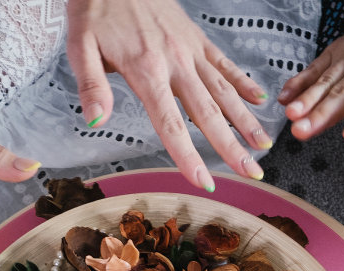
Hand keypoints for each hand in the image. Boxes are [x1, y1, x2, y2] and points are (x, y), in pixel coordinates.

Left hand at [67, 0, 275, 188]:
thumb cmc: (95, 8)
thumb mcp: (80, 45)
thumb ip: (91, 85)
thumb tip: (95, 121)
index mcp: (146, 70)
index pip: (171, 124)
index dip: (188, 156)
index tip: (205, 181)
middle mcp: (175, 62)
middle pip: (208, 113)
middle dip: (232, 147)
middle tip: (252, 173)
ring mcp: (189, 49)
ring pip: (223, 91)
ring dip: (246, 121)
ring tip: (263, 146)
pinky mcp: (195, 37)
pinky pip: (223, 63)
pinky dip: (243, 82)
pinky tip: (259, 101)